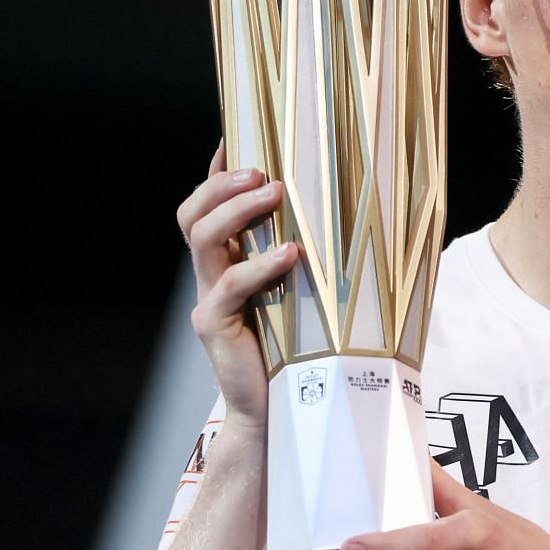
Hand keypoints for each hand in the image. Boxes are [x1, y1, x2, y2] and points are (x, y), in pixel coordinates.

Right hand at [174, 141, 295, 425]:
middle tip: (261, 170)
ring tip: (273, 193)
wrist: (283, 411)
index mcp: (229, 263)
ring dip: (236, 210)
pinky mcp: (215, 326)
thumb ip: (310, 259)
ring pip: (203, 240)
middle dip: (221, 185)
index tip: (233, 138)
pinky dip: (259, 265)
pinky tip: (289, 254)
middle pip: (193, 215)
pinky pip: (231, 286)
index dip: (215, 173)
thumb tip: (355, 217)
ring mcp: (209, 300)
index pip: (209, 207)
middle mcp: (212, 276)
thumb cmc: (304, 351)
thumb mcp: (306, 294)